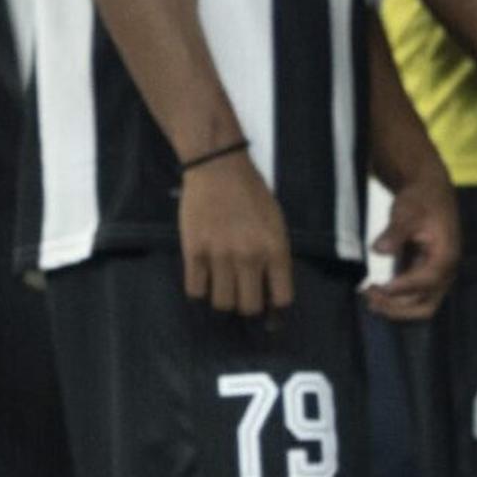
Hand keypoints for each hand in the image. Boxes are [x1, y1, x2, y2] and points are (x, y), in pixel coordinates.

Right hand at [178, 150, 294, 318]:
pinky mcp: (194, 252)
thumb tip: (270, 290)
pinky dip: (199, 291)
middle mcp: (249, 258)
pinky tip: (202, 279)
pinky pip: (195, 291)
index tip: (267, 301)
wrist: (218, 168)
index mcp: (275, 250)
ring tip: (221, 287)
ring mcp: (220, 256)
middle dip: (247, 306)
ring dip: (222, 300)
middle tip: (241, 295)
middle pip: (249, 308)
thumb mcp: (276, 223)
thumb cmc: (252, 193)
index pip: (281, 299)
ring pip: (222, 304)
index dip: (275, 305)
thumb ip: (275, 256)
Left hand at [365, 169, 459, 320]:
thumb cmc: (420, 199)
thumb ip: (395, 232)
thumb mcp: (407, 210)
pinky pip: (413, 298)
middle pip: (424, 304)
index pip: (427, 281)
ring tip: (368, 297)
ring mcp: (437, 276)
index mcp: (446, 256)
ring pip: (418, 306)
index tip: (379, 287)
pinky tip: (373, 293)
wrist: (429, 191)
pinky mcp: (426, 276)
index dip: (403, 287)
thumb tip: (379, 249)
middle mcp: (446, 271)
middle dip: (396, 306)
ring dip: (394, 307)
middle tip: (369, 296)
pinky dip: (395, 300)